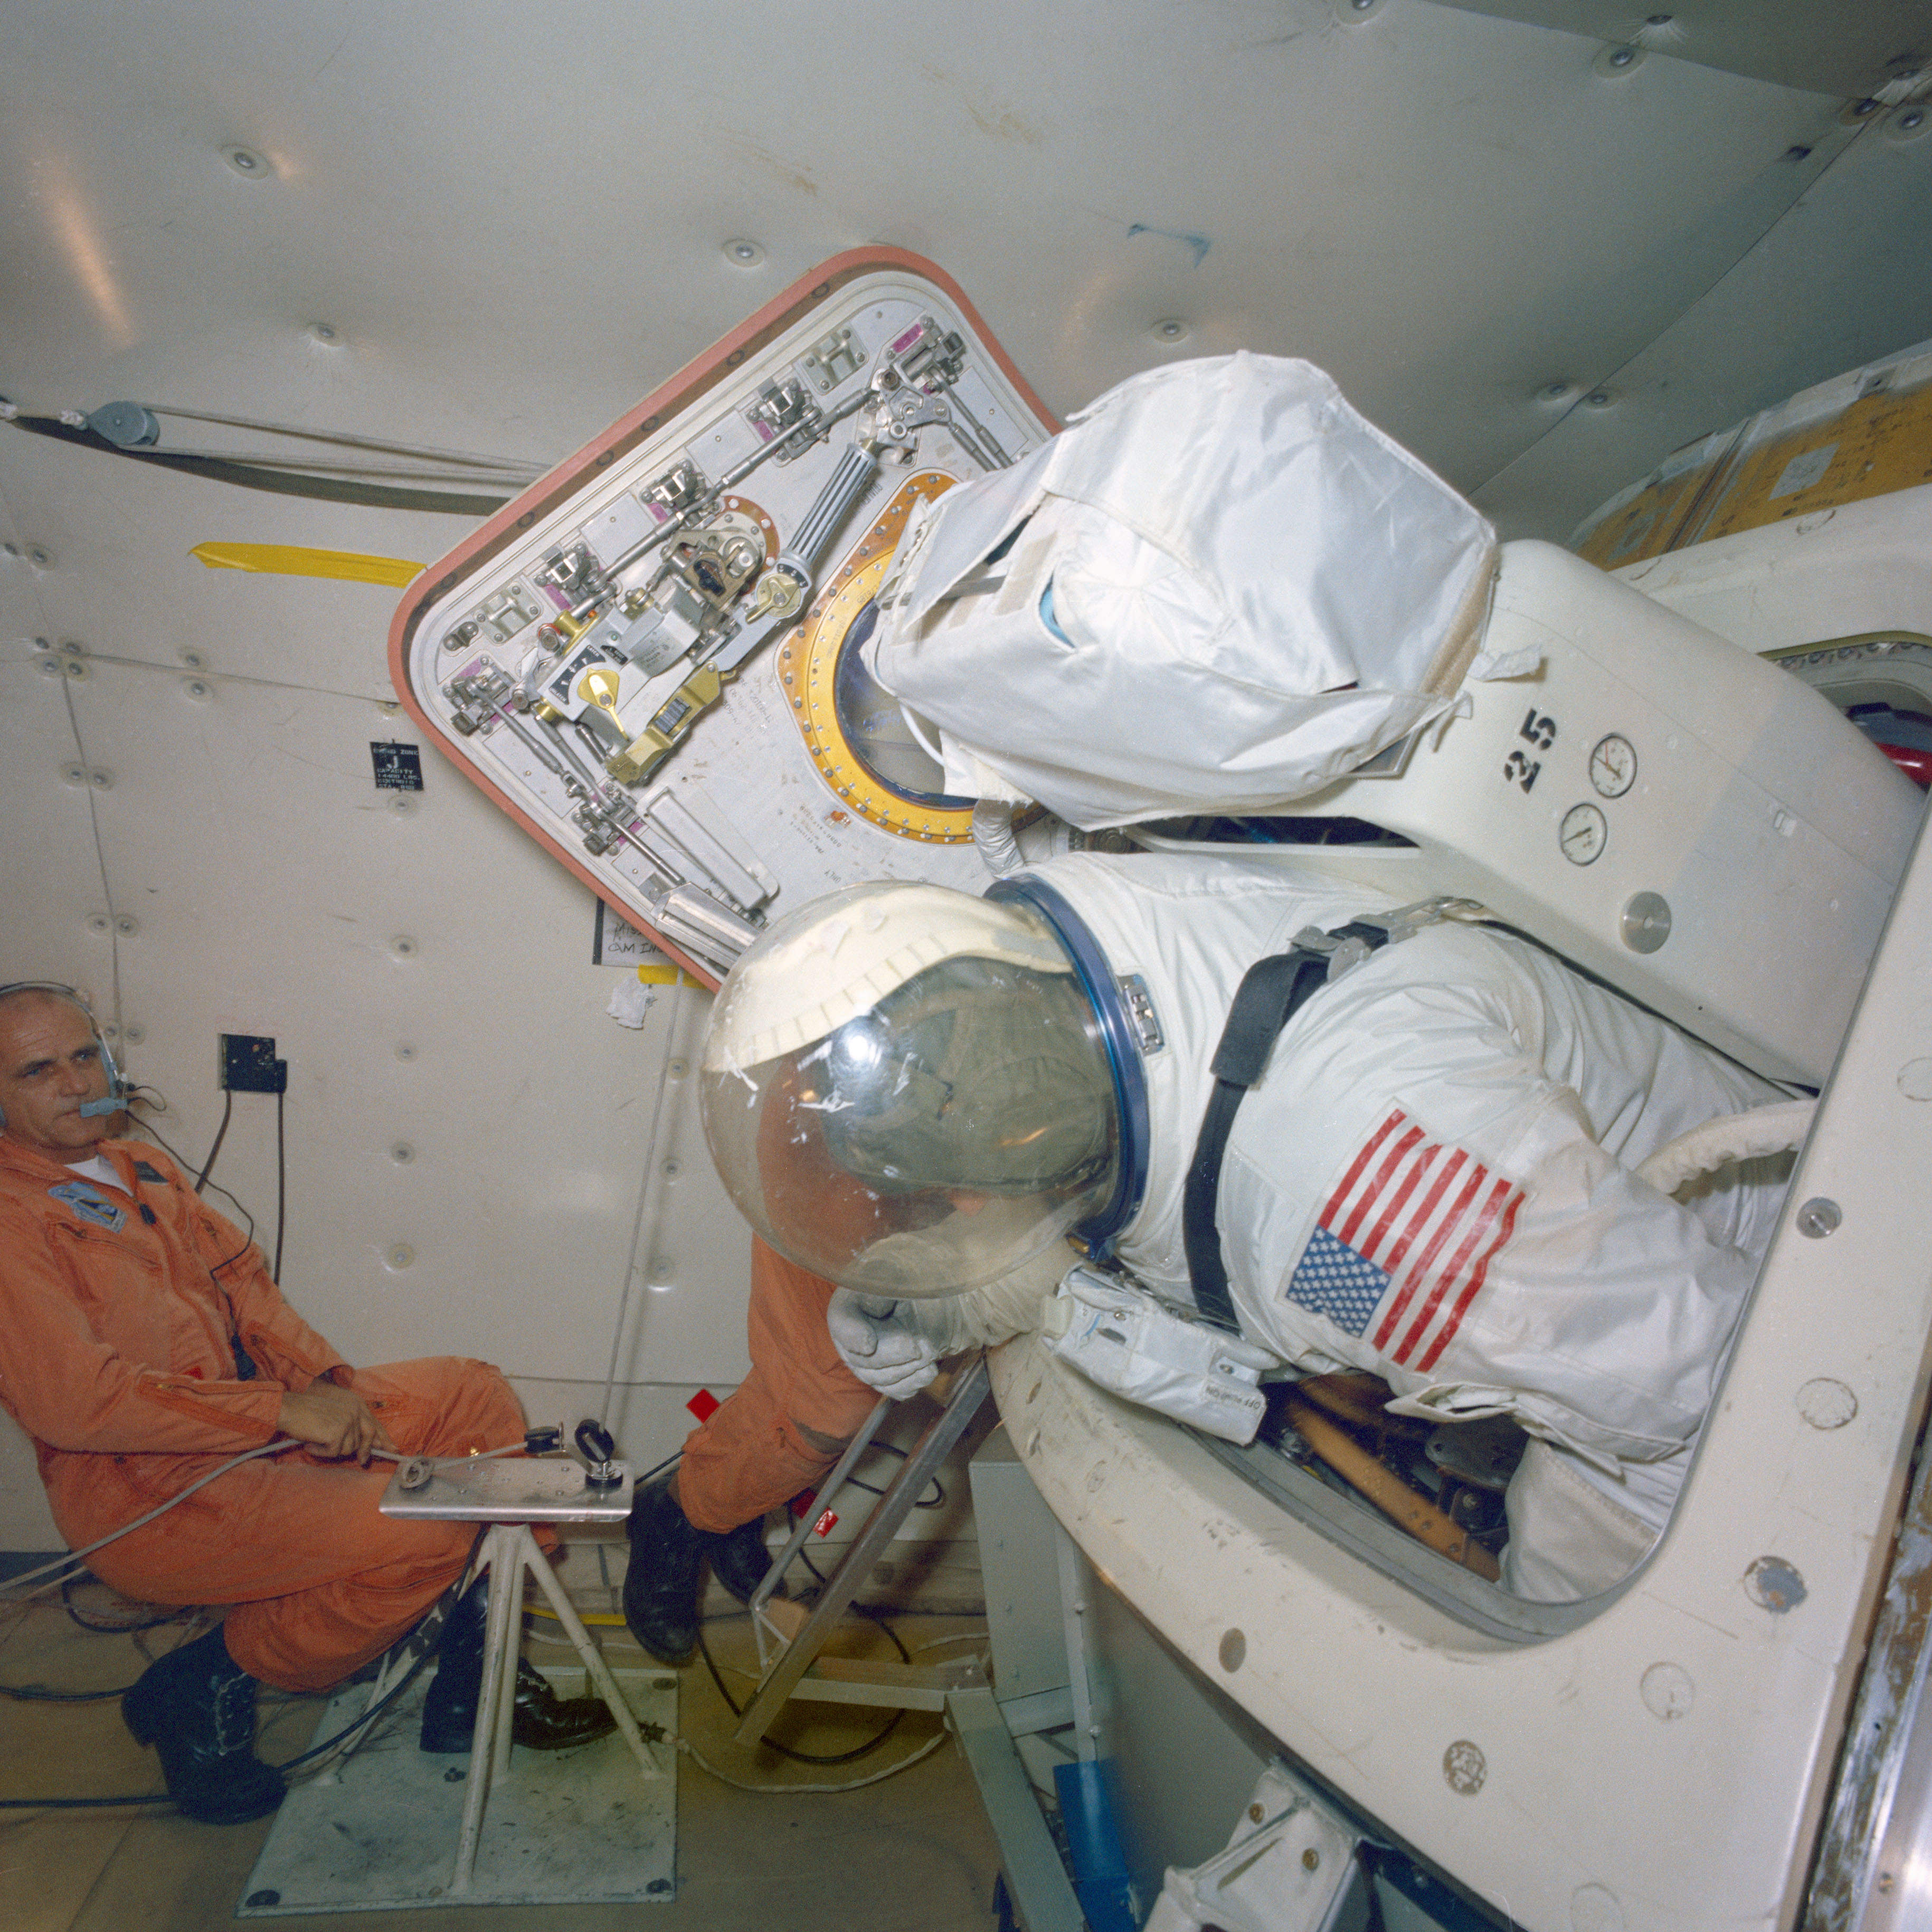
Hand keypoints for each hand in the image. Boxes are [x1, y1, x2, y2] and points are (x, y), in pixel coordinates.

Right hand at [277, 1382, 397, 1463]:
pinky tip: (310, 1444)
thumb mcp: (334, 1417)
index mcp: (356, 1407)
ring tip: (317, 1441)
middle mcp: (355, 1413)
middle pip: (366, 1439)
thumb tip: (363, 1448)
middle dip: (364, 1452)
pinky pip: (333, 1452)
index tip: (394, 1450)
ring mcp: (348, 1422)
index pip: (373, 1425)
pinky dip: (320, 1452)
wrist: (290, 1409)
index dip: (383, 1440)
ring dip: (331, 1449)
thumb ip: (350, 1428)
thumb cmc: (307, 1414)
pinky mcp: (338, 1433)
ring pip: (348, 1448)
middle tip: (362, 1461)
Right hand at [827, 1290, 942, 1399]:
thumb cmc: (923, 1282)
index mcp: (853, 1300)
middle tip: (919, 1346)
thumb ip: (886, 1285)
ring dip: (907, 1369)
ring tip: (929, 1350)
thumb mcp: (904, 1275)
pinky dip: (914, 1382)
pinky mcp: (890, 1375)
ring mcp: (869, 1360)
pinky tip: (929, 1369)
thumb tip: (873, 1319)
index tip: (870, 1343)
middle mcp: (854, 1334)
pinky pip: (896, 1390)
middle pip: (861, 1358)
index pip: (841, 1320)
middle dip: (893, 1355)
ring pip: (879, 1379)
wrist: (948, 1302)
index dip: (852, 1335)